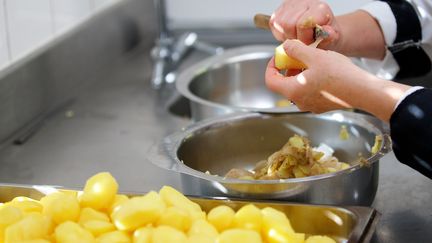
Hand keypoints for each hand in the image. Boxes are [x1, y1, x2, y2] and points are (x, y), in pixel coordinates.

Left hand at [265, 40, 409, 120]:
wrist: (363, 91)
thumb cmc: (339, 75)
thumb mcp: (314, 56)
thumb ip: (295, 50)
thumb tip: (285, 47)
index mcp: (293, 91)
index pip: (271, 81)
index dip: (271, 67)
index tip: (279, 58)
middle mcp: (299, 102)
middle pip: (284, 85)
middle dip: (287, 69)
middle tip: (296, 56)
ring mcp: (310, 106)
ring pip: (297, 88)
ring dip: (299, 74)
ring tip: (311, 62)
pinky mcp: (321, 106)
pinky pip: (309, 93)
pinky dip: (309, 82)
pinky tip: (322, 72)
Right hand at [269, 0, 340, 49]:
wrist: (322, 30)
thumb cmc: (325, 35)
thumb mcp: (332, 38)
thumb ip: (330, 36)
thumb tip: (328, 32)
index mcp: (319, 8)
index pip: (302, 24)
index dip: (304, 38)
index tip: (310, 42)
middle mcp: (305, 2)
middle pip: (288, 24)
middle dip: (294, 37)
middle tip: (302, 41)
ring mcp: (291, 3)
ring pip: (279, 23)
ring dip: (286, 35)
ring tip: (296, 37)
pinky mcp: (281, 8)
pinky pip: (273, 22)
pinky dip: (280, 32)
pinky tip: (290, 33)